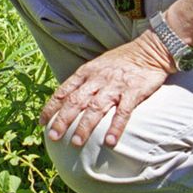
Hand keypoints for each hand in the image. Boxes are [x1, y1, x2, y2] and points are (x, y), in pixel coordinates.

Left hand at [40, 31, 175, 147]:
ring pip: (95, 108)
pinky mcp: (134, 92)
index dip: (51, 107)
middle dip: (62, 120)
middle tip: (53, 136)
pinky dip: (116, 127)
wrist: (149, 50)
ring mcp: (115, 86)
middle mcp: (98, 79)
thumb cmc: (121, 61)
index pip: (64, 91)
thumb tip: (66, 100)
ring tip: (76, 142)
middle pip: (76, 101)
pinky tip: (110, 142)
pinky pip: (123, 112)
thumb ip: (83, 82)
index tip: (42, 122)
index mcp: (86, 73)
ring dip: (85, 126)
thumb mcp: (97, 66)